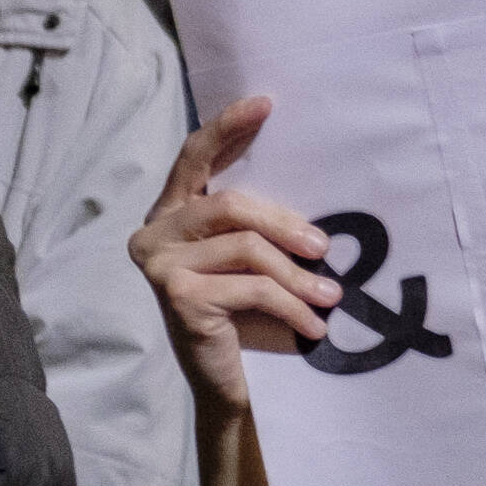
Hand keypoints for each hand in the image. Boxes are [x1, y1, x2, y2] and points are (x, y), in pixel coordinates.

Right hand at [132, 97, 337, 420]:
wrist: (227, 382)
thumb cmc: (244, 315)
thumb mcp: (251, 260)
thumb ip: (257, 223)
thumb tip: (311, 201)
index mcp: (171, 212)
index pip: (195, 156)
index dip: (227, 127)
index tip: (266, 104)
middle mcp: (154, 232)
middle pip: (231, 204)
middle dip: (287, 225)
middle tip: (326, 249)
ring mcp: (159, 264)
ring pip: (246, 248)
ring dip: (298, 276)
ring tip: (330, 296)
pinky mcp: (177, 296)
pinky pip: (250, 288)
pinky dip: (291, 306)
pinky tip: (313, 327)